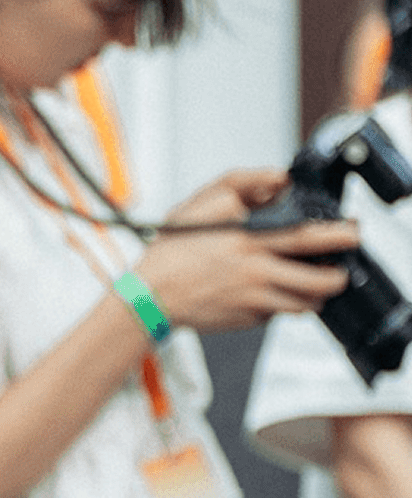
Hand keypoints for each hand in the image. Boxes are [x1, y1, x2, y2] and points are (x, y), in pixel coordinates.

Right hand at [135, 167, 355, 333]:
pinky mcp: (249, 319)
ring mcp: (255, 300)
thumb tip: (279, 179)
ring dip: (316, 294)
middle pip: (319, 280)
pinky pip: (278, 313)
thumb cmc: (172, 251)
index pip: (308, 238)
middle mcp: (256, 272)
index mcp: (249, 241)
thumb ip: (242, 183)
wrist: (148, 296)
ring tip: (313, 283)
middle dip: (338, 276)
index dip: (338, 236)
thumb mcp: (201, 204)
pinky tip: (272, 292)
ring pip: (306, 303)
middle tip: (341, 269)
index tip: (350, 232)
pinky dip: (283, 304)